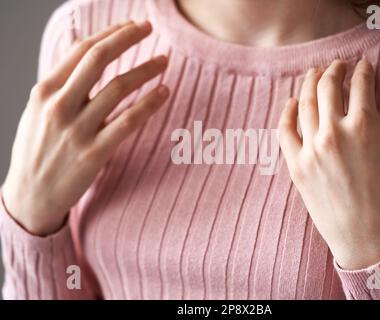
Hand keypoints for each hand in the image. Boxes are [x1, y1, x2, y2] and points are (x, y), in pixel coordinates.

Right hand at [2, 21, 169, 235]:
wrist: (31, 196)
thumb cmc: (38, 150)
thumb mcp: (37, 110)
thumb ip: (60, 79)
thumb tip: (78, 42)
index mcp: (44, 91)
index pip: (81, 50)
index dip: (109, 33)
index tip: (130, 25)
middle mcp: (60, 106)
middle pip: (99, 59)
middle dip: (128, 38)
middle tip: (149, 28)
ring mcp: (78, 130)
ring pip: (119, 88)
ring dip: (146, 70)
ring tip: (163, 61)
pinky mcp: (95, 153)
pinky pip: (129, 121)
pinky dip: (150, 103)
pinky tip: (163, 92)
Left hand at [278, 59, 379, 269]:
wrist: (370, 242)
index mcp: (366, 127)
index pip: (361, 84)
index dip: (364, 70)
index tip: (365, 66)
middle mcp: (334, 133)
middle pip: (328, 87)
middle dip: (335, 70)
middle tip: (338, 65)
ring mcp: (311, 150)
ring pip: (304, 104)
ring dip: (309, 84)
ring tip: (314, 75)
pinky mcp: (296, 167)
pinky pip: (284, 132)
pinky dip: (286, 113)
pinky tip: (290, 103)